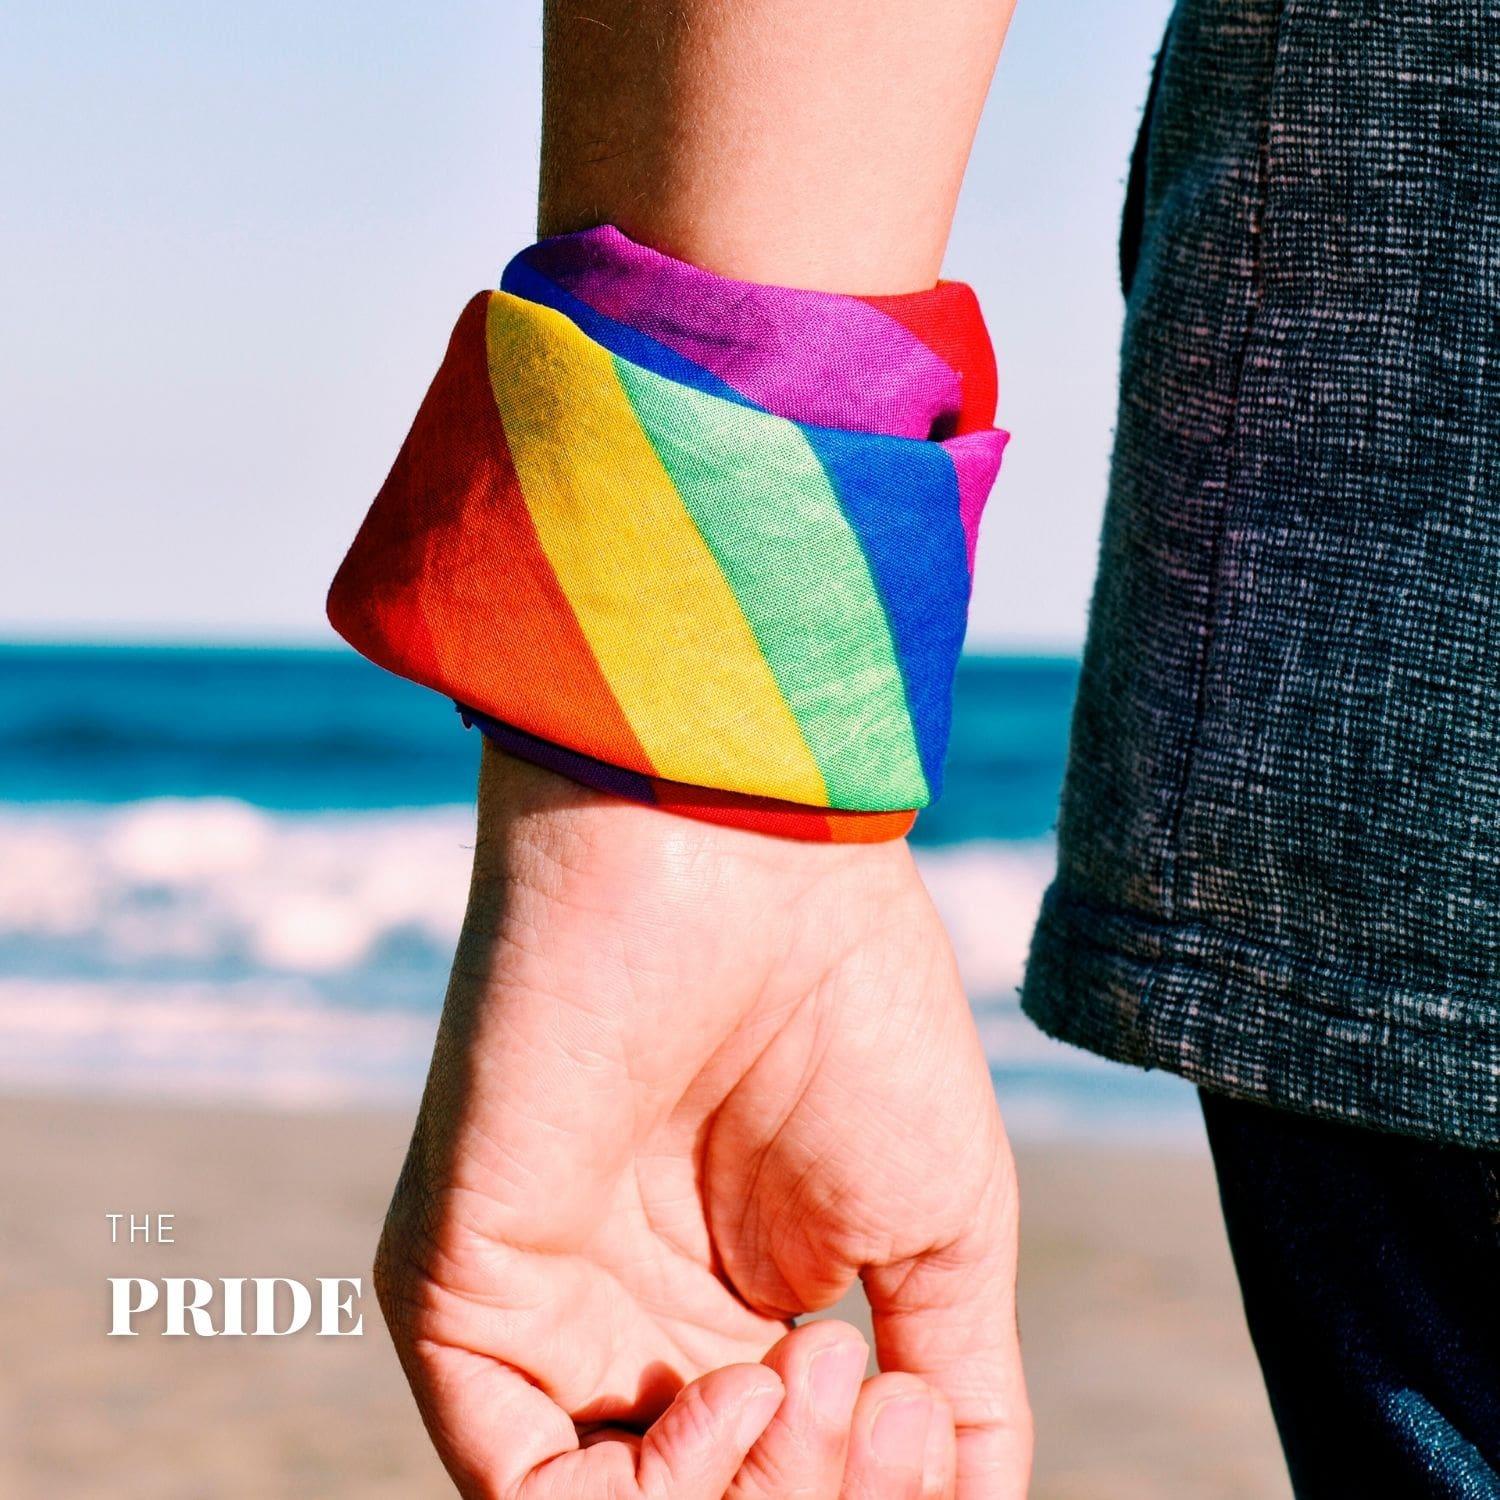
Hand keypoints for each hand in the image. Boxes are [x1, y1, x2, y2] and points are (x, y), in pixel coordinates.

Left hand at [375, 747, 1030, 1496]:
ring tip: (808, 1370)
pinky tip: (727, 1393)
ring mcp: (546, 1318)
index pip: (780, 1486)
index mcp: (735, 1316)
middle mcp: (633, 1331)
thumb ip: (956, 1385)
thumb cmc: (854, 1014)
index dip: (863, 1495)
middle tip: (874, 1390)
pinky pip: (521, 1487)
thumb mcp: (939, 1228)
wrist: (751, 869)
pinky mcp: (461, 1294)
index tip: (917, 1411)